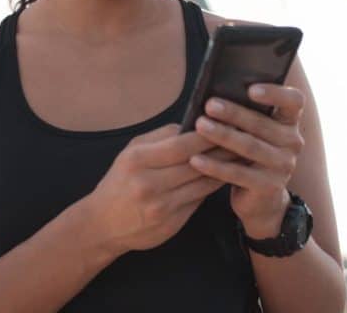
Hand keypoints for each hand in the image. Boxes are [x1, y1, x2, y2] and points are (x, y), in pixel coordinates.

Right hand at [85, 123, 239, 254]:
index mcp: (138, 160)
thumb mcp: (130, 152)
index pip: (182, 145)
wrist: (102, 224)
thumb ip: (160, 137)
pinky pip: (199, 200)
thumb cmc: (119, 182)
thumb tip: (192, 125)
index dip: (207, 134)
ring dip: (224, 168)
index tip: (227, 123)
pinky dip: (213, 187)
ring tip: (242, 155)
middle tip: (244, 137)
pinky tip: (226, 176)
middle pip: (196, 164)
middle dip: (222, 150)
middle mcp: (150, 183)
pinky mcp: (172, 223)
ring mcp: (162, 206)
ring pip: (202, 183)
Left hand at [188, 84, 305, 238]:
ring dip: (223, 135)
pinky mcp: (269, 186)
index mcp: (290, 122)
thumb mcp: (253, 133)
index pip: (294, 101)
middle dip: (234, 113)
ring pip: (250, 146)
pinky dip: (215, 166)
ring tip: (200, 125)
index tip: (250, 89)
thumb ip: (245, 114)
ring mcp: (284, 166)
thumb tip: (213, 95)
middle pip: (262, 123)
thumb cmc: (250, 154)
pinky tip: (195, 159)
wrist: (260, 199)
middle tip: (209, 105)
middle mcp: (292, 142)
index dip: (275, 93)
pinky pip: (238, 173)